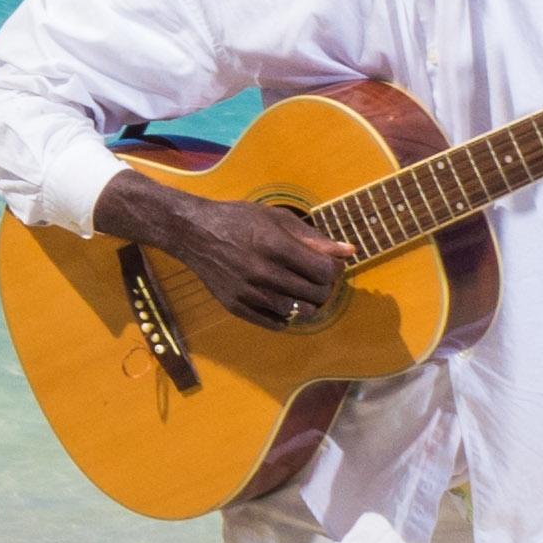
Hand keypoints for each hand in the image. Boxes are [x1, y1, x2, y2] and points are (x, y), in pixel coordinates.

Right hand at [91, 169, 356, 334]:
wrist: (192, 232)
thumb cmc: (238, 219)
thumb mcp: (277, 218)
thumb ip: (313, 238)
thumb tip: (349, 252)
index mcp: (276, 246)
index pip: (324, 272)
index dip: (334, 270)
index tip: (328, 264)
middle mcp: (263, 272)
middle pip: (315, 294)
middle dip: (324, 287)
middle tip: (315, 276)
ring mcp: (248, 293)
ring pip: (298, 313)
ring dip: (307, 303)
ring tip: (300, 289)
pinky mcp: (236, 307)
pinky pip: (275, 324)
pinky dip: (287, 317)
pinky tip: (283, 301)